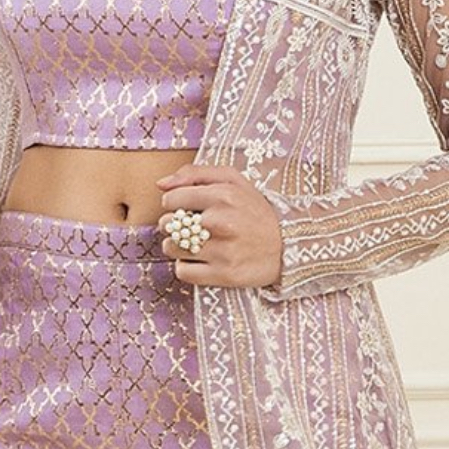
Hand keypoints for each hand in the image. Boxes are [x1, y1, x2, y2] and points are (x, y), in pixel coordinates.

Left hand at [156, 164, 281, 290]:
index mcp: (222, 195)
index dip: (173, 204)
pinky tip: (199, 262)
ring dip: (177, 248)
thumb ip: (196, 174)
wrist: (287, 247)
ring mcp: (221, 250)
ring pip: (172, 249)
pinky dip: (186, 267)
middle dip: (173, 226)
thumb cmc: (255, 212)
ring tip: (193, 245)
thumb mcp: (233, 181)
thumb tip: (160, 184)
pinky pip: (182, 272)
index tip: (184, 209)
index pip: (170, 200)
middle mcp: (220, 222)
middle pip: (168, 225)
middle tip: (190, 228)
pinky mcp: (223, 275)